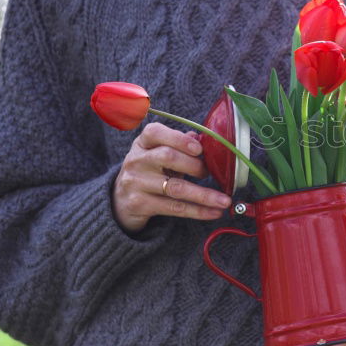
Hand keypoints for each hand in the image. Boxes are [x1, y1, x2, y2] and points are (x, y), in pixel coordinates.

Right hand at [112, 122, 232, 233]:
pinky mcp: (140, 204)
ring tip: (224, 200)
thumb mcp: (158, 154)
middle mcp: (136, 161)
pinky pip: (174, 207)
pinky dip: (198, 211)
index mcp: (142, 143)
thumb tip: (203, 138)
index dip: (179, 139)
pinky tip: (214, 212)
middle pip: (168, 157)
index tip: (199, 148)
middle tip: (210, 173)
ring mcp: (135, 183)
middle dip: (195, 165)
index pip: (155, 132)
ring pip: (175, 187)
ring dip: (204, 195)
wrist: (120, 200)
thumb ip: (179, 145)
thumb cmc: (149, 172)